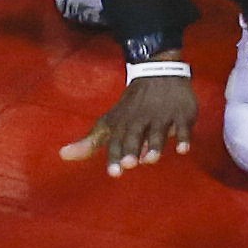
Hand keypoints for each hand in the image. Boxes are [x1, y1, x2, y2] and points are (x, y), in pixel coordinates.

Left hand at [61, 72, 196, 174]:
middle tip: (129, 164)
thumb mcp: (109, 122)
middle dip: (131, 150)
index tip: (114, 173)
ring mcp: (161, 117)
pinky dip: (184, 137)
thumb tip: (62, 155)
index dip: (114, 157)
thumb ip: (89, 142)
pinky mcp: (181, 114)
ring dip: (155, 146)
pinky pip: (184, 127)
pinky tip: (183, 149)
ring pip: (158, 132)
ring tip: (151, 160)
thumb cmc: (130, 107)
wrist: (157, 74)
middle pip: (134, 137)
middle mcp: (140, 120)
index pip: (116, 142)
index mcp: (121, 124)